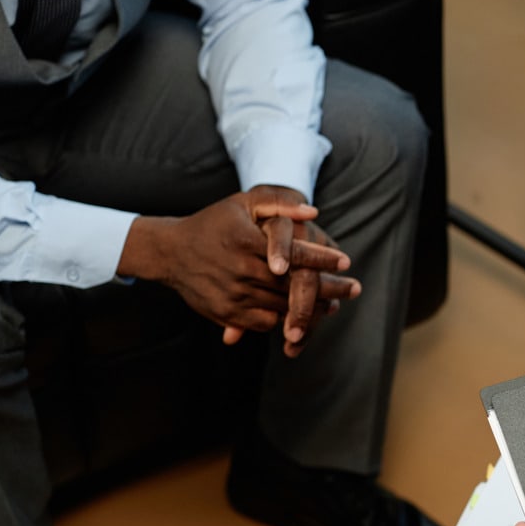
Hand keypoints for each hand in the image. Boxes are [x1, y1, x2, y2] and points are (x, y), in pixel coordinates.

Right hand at [117, 188, 359, 351]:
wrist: (171, 252)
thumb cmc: (213, 224)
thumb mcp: (242, 204)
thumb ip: (277, 203)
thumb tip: (313, 212)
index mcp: (246, 241)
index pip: (295, 254)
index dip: (322, 260)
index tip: (346, 262)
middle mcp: (240, 270)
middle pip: (294, 286)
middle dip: (328, 288)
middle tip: (353, 289)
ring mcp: (233, 295)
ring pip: (283, 307)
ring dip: (312, 308)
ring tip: (334, 303)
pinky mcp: (227, 314)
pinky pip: (266, 322)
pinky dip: (284, 319)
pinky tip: (300, 314)